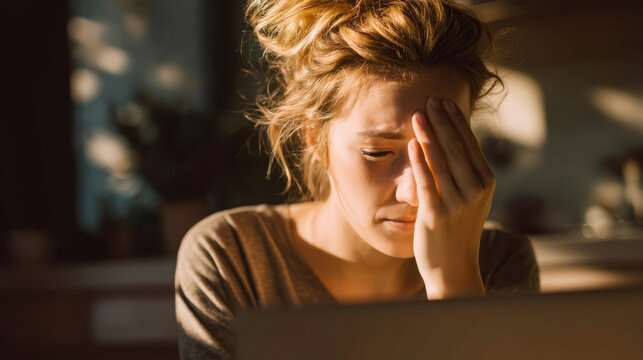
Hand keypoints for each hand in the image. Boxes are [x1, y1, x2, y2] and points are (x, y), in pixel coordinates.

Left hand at [408, 96, 494, 298]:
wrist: (454, 268)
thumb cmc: (457, 230)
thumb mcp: (469, 198)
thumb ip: (464, 172)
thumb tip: (451, 140)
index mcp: (485, 181)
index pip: (469, 143)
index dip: (455, 121)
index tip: (443, 102)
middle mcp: (476, 189)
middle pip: (456, 147)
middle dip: (441, 121)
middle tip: (429, 100)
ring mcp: (457, 202)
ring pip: (442, 161)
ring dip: (429, 135)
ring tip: (418, 114)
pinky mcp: (436, 214)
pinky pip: (427, 182)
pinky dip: (419, 161)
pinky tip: (411, 144)